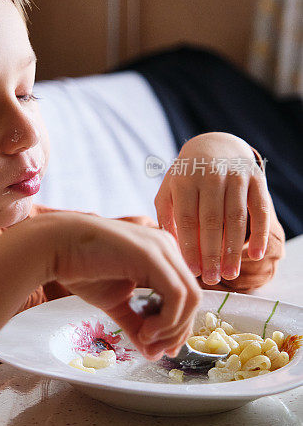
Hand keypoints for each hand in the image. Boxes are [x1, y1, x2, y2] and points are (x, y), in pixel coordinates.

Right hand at [52, 214, 201, 360]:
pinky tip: (145, 332)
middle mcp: (167, 246)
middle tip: (155, 351)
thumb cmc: (81, 268)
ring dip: (171, 328)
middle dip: (177, 332)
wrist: (55, 247)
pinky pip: (176, 294)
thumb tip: (152, 353)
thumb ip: (137, 323)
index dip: (178, 327)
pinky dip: (166, 320)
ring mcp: (161, 248)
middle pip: (193, 298)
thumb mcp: (116, 302)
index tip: (160, 349)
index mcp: (161, 254)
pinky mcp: (151, 255)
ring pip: (190, 297)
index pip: (185, 294)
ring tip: (146, 340)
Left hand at [154, 133, 270, 285]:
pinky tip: (254, 255)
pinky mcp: (256, 179)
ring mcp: (236, 176)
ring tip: (230, 274)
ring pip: (236, 218)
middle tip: (211, 280)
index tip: (191, 271)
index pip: (186, 219)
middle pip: (211, 221)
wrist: (215, 145)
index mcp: (185, 179)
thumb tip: (170, 248)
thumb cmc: (187, 176)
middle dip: (211, 254)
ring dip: (233, 249)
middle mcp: (210, 176)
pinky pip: (260, 210)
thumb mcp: (169, 189)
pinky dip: (259, 234)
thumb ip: (166, 216)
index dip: (190, 247)